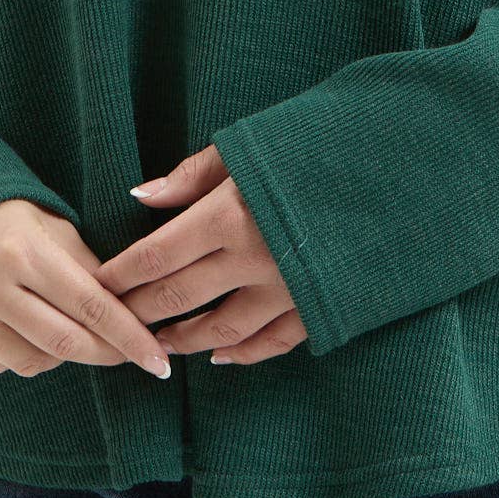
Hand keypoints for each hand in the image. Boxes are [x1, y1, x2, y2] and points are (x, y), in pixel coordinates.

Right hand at [0, 198, 174, 377]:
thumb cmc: (12, 220)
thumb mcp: (56, 227)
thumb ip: (89, 268)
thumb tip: (130, 312)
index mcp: (25, 251)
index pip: (91, 305)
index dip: (129, 336)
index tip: (158, 360)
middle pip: (65, 343)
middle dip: (106, 353)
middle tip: (131, 355)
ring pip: (33, 362)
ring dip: (62, 354)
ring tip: (69, 329)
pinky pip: (0, 366)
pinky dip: (24, 355)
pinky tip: (28, 331)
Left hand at [99, 143, 307, 364]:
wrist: (402, 167)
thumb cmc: (319, 142)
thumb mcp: (252, 144)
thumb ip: (193, 175)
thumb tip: (141, 198)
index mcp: (231, 214)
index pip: (156, 257)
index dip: (121, 276)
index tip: (96, 285)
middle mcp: (254, 259)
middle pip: (179, 298)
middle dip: (139, 312)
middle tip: (111, 321)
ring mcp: (289, 290)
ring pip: (222, 329)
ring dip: (185, 339)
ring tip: (160, 343)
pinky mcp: (320, 307)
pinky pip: (272, 342)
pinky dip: (243, 353)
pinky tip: (222, 355)